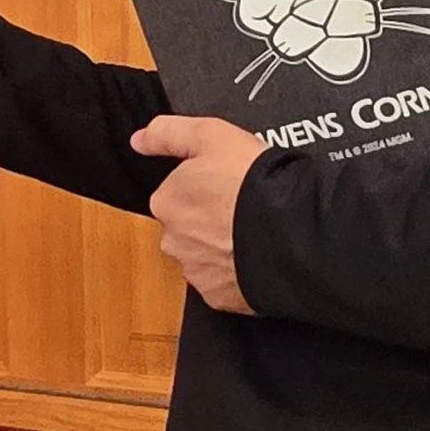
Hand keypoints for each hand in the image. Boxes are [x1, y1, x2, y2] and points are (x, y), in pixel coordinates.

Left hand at [130, 115, 260, 312]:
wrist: (290, 234)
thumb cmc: (252, 183)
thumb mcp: (211, 135)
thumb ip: (167, 134)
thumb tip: (139, 140)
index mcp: (166, 202)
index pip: (177, 193)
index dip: (205, 186)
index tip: (228, 183)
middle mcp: (172, 240)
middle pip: (188, 226)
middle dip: (211, 219)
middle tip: (243, 207)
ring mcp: (195, 271)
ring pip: (205, 255)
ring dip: (223, 246)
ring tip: (254, 231)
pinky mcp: (218, 296)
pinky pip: (224, 281)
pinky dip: (237, 271)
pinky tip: (257, 255)